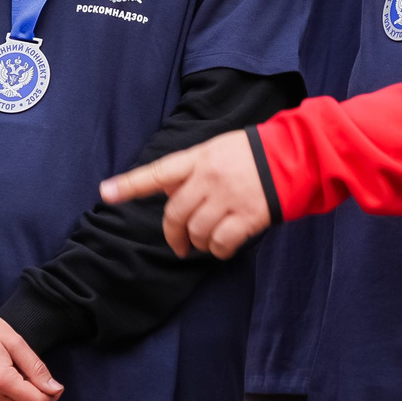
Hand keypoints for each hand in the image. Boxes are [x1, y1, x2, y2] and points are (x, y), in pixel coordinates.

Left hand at [100, 130, 270, 259]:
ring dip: (198, 243)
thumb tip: (168, 194)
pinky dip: (219, 250)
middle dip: (173, 235)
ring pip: (197, 232)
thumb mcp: (216, 150)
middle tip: (179, 245)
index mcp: (199, 159)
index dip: (131, 184)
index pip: (158, 173)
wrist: (294, 156)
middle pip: (175, 214)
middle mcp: (209, 178)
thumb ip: (191, 170)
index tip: (106, 192)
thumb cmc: (252, 153)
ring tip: (206, 242)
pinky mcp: (248, 216)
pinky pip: (222, 243)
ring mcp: (228, 198)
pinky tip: (224, 247)